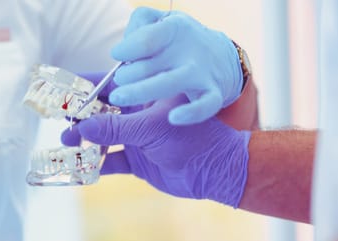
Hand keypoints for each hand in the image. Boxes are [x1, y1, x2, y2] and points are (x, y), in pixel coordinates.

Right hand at [62, 95, 250, 207]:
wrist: (214, 171)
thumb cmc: (190, 139)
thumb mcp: (149, 129)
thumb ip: (115, 128)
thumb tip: (81, 127)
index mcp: (145, 96)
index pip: (111, 86)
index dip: (87, 87)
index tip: (64, 89)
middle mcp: (138, 116)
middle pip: (102, 113)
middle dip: (81, 116)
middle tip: (62, 121)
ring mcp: (137, 139)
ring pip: (104, 138)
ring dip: (86, 140)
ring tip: (67, 142)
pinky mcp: (137, 162)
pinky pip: (112, 162)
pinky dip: (98, 165)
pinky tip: (82, 167)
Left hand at [109, 7, 242, 124]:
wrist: (223, 58)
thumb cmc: (179, 41)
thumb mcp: (161, 21)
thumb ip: (139, 25)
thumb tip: (122, 49)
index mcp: (175, 30)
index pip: (146, 39)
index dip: (126, 49)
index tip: (118, 54)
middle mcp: (188, 52)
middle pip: (148, 66)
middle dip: (126, 75)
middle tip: (121, 78)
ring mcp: (200, 74)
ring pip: (169, 84)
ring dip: (140, 91)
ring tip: (118, 97)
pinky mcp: (212, 94)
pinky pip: (205, 106)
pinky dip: (192, 112)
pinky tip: (174, 118)